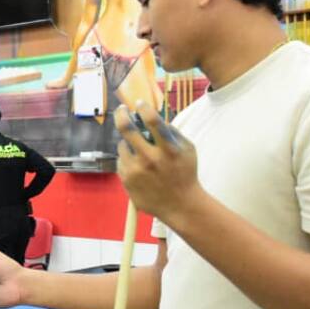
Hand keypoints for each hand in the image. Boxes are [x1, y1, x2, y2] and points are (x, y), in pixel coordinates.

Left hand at [115, 102, 200, 222]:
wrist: (180, 205)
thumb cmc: (185, 173)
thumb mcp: (188, 149)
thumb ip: (171, 131)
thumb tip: (152, 114)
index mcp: (169, 149)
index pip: (152, 120)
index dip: (143, 107)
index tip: (139, 103)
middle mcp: (151, 159)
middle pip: (126, 128)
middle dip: (122, 114)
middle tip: (122, 109)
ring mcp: (136, 170)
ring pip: (122, 145)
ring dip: (128, 143)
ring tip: (139, 150)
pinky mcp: (127, 180)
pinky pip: (121, 161)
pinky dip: (128, 159)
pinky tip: (139, 167)